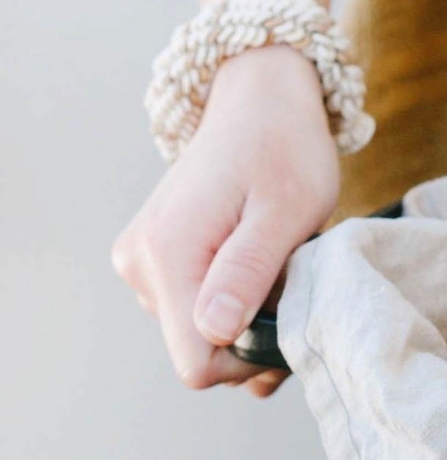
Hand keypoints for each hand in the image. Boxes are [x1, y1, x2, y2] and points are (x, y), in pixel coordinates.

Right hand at [112, 44, 340, 396]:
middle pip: (197, 349)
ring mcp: (140, 259)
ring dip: (243, 312)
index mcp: (169, 254)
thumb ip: (248, 272)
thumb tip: (214, 332)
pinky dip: (229, 295)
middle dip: (252, 333)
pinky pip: (191, 304)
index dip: (251, 358)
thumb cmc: (284, 146)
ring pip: (196, 329)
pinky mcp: (150, 254)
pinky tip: (254, 257)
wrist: (259, 96)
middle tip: (294, 281)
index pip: (197, 363)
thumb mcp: (286, 209)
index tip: (290, 316)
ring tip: (274, 258)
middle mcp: (139, 263)